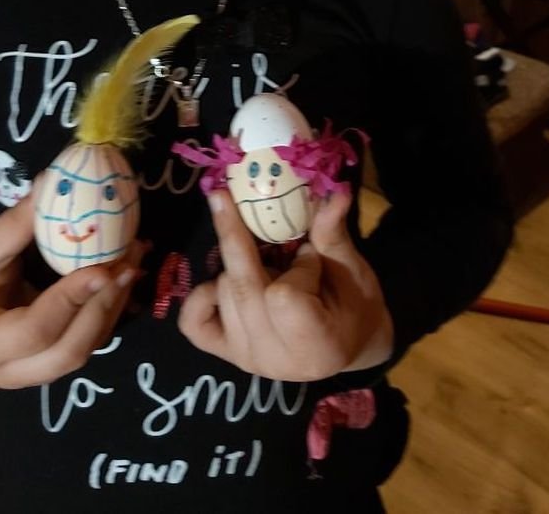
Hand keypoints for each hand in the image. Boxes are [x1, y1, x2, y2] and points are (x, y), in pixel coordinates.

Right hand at [0, 192, 142, 388]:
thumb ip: (13, 227)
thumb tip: (49, 182)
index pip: (35, 330)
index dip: (70, 300)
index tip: (102, 267)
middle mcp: (12, 371)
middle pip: (70, 350)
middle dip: (104, 306)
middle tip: (127, 262)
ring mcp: (39, 373)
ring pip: (87, 347)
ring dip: (116, 303)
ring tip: (134, 257)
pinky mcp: (60, 361)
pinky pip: (93, 340)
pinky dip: (114, 306)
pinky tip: (129, 270)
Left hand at [178, 190, 393, 381]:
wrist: (347, 344)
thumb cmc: (355, 306)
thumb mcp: (354, 270)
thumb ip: (333, 233)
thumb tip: (333, 188)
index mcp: (315, 345)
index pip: (283, 296)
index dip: (296, 267)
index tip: (310, 255)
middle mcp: (273, 359)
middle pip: (241, 287)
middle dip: (242, 241)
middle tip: (238, 200)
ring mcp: (245, 357)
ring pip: (221, 290)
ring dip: (235, 266)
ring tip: (266, 265)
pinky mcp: (224, 352)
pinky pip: (193, 319)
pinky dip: (202, 294)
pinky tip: (222, 279)